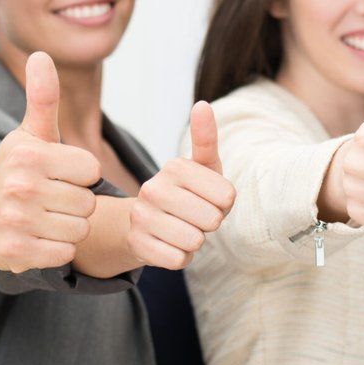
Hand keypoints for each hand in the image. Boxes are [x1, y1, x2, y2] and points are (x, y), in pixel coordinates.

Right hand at [0, 51, 101, 271]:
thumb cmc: (15, 171)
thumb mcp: (29, 135)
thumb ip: (43, 98)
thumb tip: (42, 55)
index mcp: (30, 156)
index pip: (91, 170)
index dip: (80, 174)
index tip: (59, 175)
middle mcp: (21, 187)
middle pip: (88, 202)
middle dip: (75, 203)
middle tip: (50, 199)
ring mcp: (17, 222)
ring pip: (80, 229)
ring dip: (68, 227)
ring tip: (44, 217)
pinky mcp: (17, 253)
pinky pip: (65, 253)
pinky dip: (57, 249)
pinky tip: (38, 237)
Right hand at [128, 101, 236, 269]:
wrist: (147, 223)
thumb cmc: (188, 193)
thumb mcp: (203, 166)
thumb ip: (206, 138)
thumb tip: (202, 104)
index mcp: (174, 167)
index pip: (227, 196)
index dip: (224, 204)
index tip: (208, 199)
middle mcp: (153, 188)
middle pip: (212, 220)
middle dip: (210, 223)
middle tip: (194, 216)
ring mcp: (141, 217)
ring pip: (194, 241)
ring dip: (196, 242)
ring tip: (182, 229)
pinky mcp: (136, 244)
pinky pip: (179, 260)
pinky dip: (181, 257)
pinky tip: (170, 244)